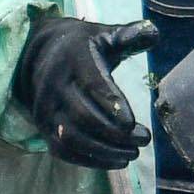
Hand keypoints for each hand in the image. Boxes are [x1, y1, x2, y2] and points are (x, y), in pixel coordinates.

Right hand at [12, 11, 156, 171]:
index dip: (112, 106)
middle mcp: (55, 86)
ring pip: (72, 139)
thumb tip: (155, 32)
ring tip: (132, 152)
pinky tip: (116, 161)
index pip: (91, 85)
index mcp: (74, 59)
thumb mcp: (104, 35)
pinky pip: (64, 151)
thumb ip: (130, 35)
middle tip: (143, 139)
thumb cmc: (82, 48)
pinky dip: (90, 161)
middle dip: (116, 134)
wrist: (38, 55)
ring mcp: (46, 110)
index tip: (132, 124)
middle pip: (83, 117)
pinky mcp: (44, 128)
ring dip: (105, 151)